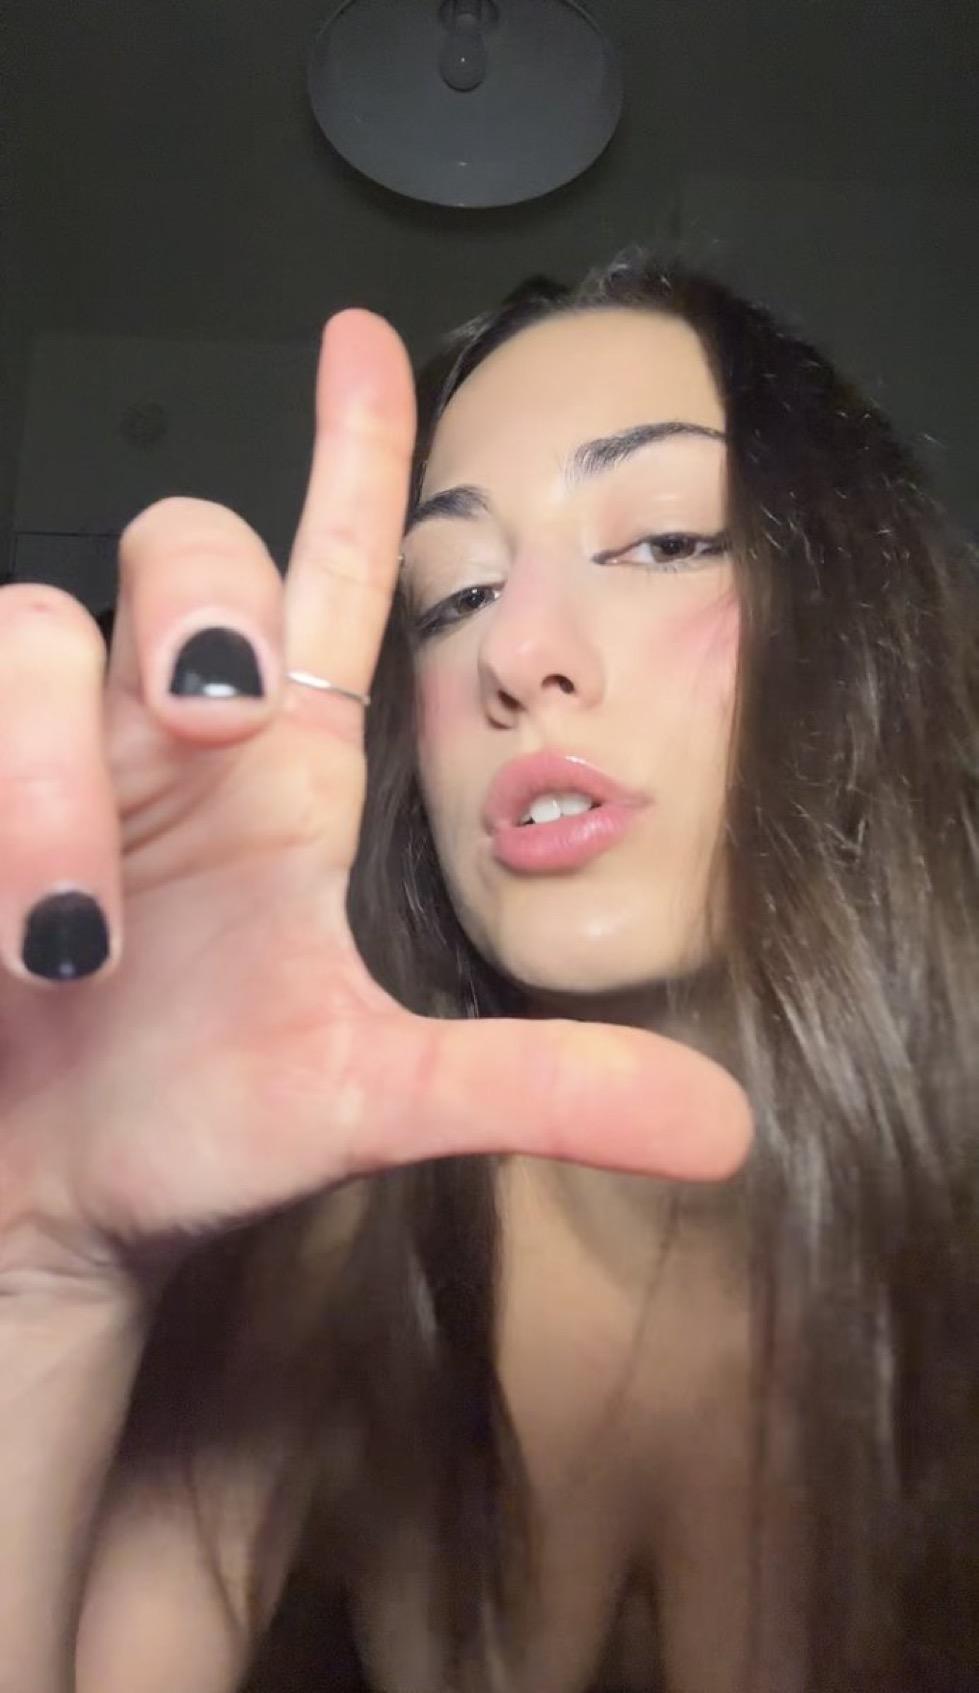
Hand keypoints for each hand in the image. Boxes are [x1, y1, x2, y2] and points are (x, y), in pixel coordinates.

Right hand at [0, 311, 751, 1291]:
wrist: (60, 1204)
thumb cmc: (203, 1128)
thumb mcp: (379, 1101)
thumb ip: (539, 1086)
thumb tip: (728, 1126)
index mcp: (287, 772)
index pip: (328, 574)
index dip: (352, 454)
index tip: (366, 342)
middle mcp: (173, 739)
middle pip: (178, 546)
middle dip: (192, 603)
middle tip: (209, 716)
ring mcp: (57, 764)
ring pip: (32, 633)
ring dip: (48, 777)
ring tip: (69, 938)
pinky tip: (15, 936)